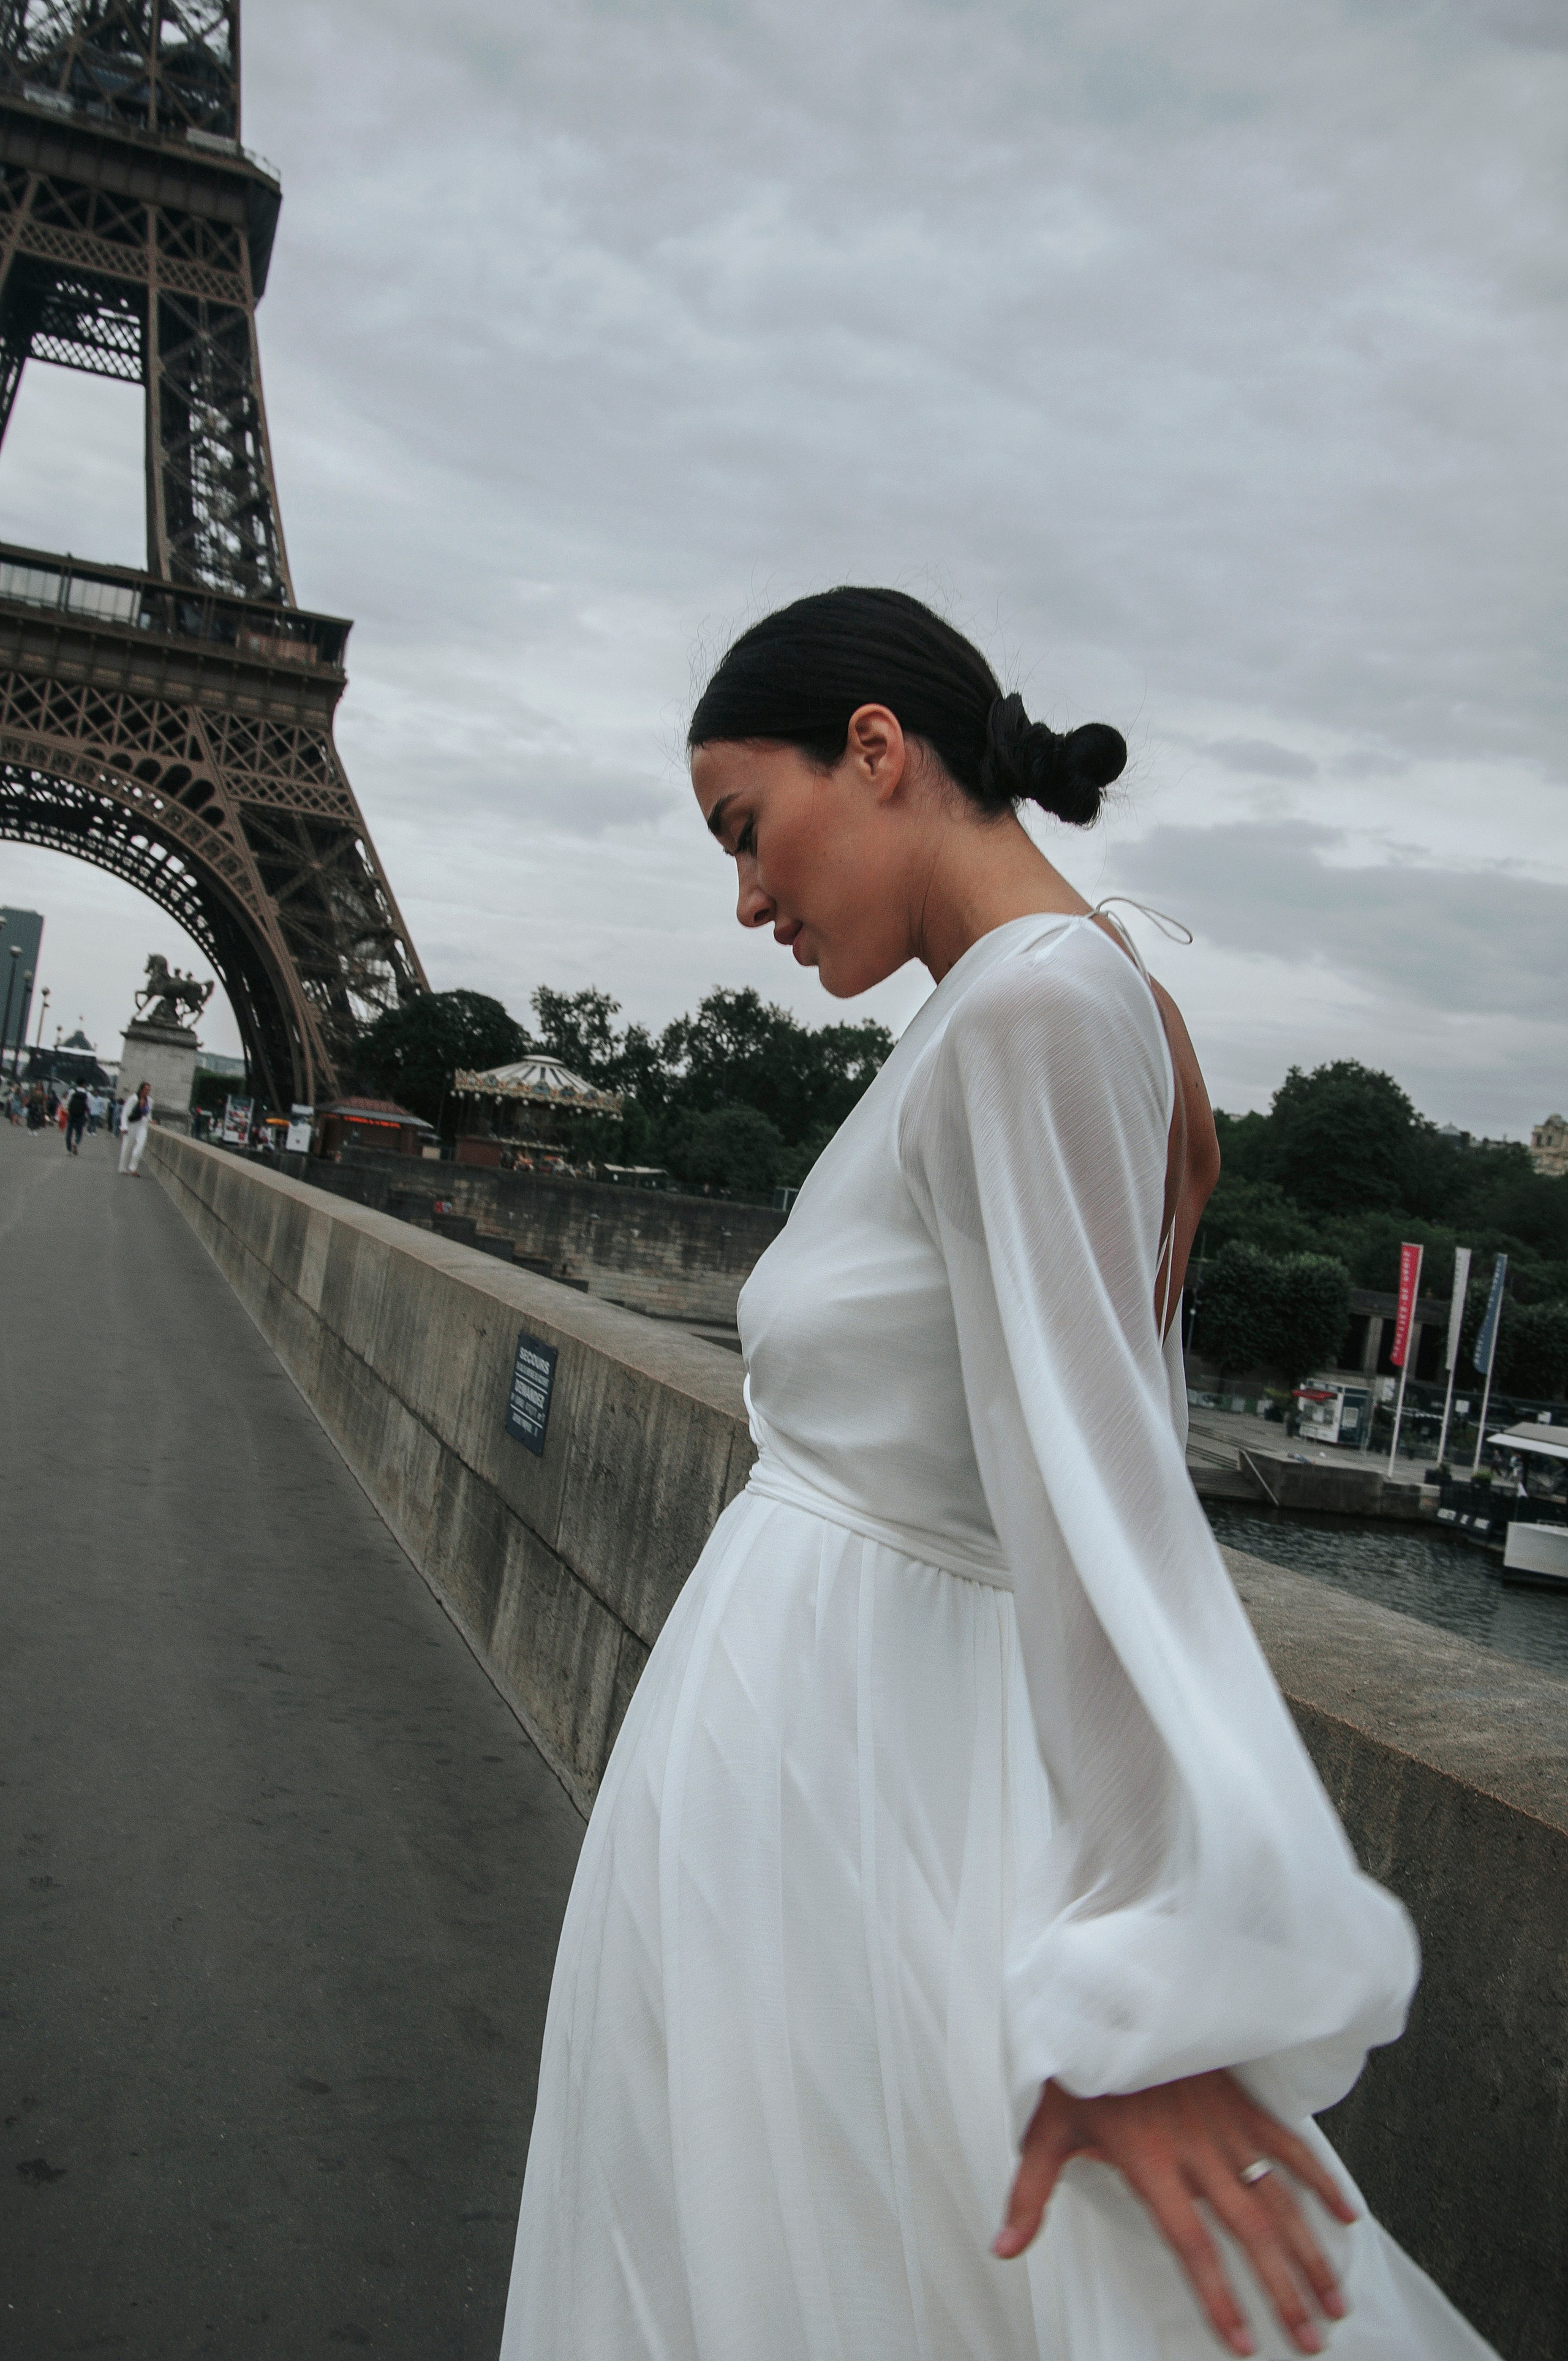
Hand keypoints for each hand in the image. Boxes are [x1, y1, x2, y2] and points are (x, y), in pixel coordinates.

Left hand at [993, 2071, 1356, 2356]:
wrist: (1108, 1993)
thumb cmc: (1076, 2066)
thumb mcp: (1045, 2130)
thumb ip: (1030, 2194)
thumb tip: (1004, 2250)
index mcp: (1149, 2162)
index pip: (1191, 2245)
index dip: (1219, 2298)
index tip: (1245, 2344)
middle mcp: (1194, 2149)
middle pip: (1249, 2232)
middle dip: (1284, 2291)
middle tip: (1312, 2341)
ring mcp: (1224, 2123)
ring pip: (1278, 2197)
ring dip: (1311, 2251)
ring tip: (1336, 2302)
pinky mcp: (1241, 2100)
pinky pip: (1289, 2143)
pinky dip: (1321, 2178)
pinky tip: (1348, 2217)